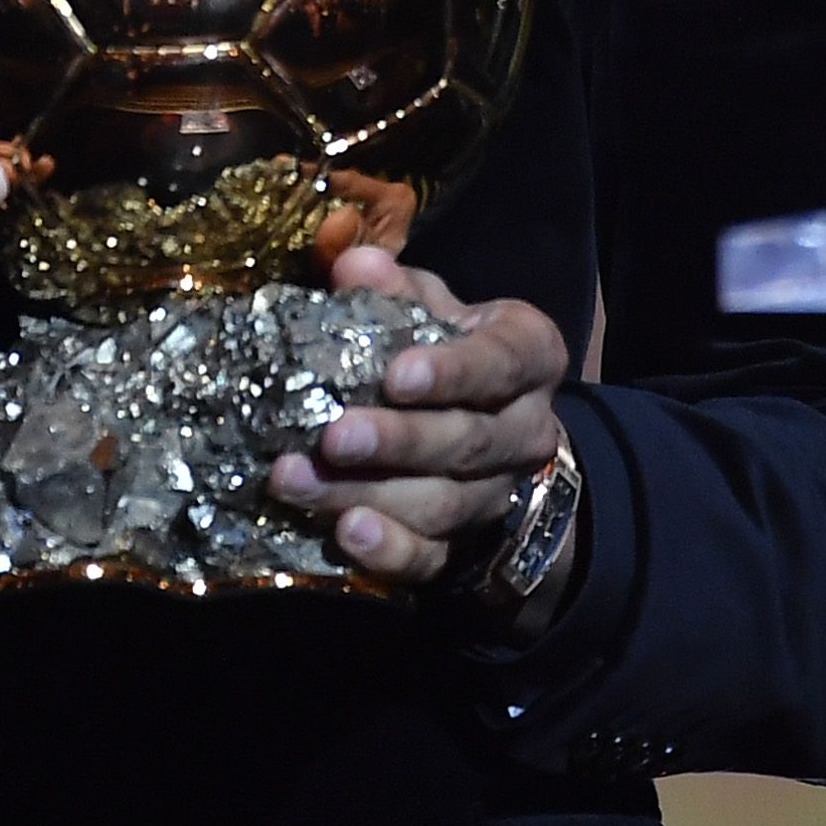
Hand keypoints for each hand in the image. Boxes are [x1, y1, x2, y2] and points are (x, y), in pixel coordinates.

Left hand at [267, 245, 576, 619]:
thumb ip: (394, 288)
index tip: (397, 376)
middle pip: (466, 442)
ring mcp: (495, 493)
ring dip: (367, 495)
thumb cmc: (443, 346)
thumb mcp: (429, 305)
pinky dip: (388, 551)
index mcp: (529, 357)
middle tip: (332, 437)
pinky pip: (432, 558)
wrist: (484, 423)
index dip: (453, 372)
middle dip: (396, 442)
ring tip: (297, 482)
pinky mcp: (463, 543)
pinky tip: (344, 536)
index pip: (499, 364)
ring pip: (440, 503)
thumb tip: (353, 267)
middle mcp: (526, 430)